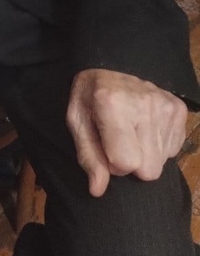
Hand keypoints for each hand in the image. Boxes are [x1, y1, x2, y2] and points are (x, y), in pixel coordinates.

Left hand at [66, 68, 186, 196]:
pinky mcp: (178, 108)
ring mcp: (165, 105)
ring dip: (145, 153)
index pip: (126, 163)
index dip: (113, 163)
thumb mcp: (77, 121)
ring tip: (131, 130)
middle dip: (132, 162)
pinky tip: (144, 126)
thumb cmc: (89, 96)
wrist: (112, 65)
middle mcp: (143, 104)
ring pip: (162, 162)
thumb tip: (98, 190)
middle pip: (149, 170)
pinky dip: (157, 143)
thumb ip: (88, 156)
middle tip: (119, 140)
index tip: (105, 148)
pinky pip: (172, 149)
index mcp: (112, 104)